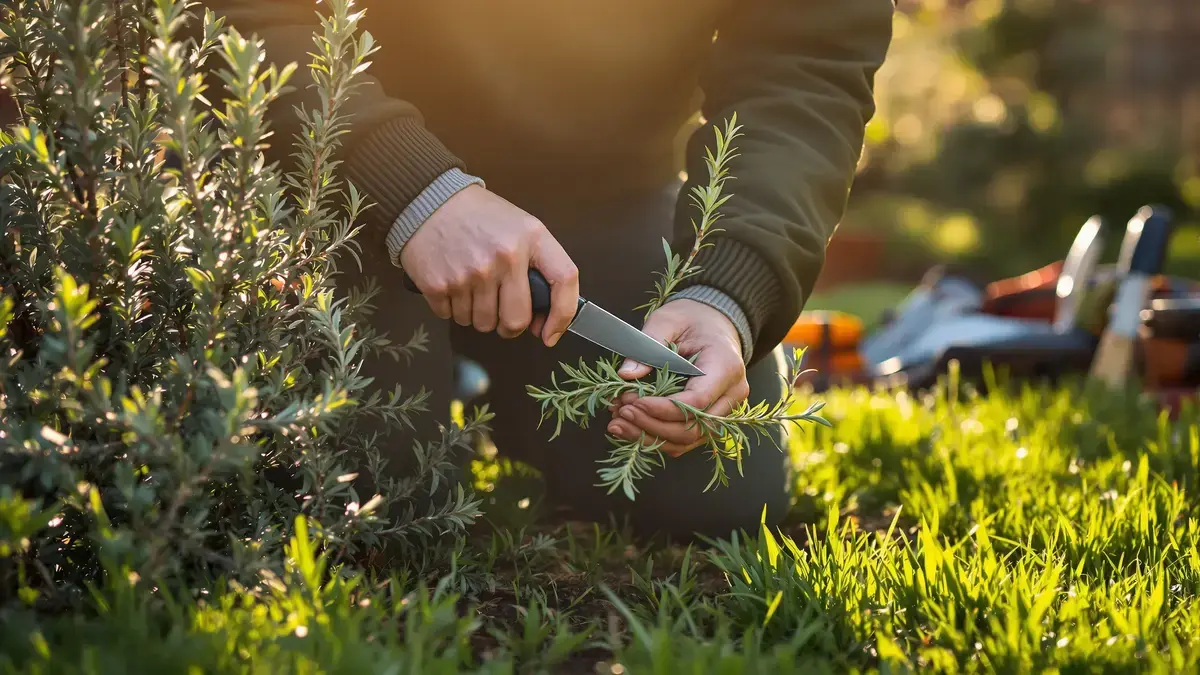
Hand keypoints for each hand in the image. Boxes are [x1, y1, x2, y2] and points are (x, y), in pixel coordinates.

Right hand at [400, 185, 578, 345]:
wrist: (430, 201)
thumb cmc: (480, 217)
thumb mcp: (520, 227)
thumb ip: (537, 265)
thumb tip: (542, 318)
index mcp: (531, 238)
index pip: (565, 280)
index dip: (562, 316)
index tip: (550, 333)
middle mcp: (505, 257)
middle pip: (516, 320)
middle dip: (510, 326)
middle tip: (502, 315)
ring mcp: (471, 273)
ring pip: (483, 324)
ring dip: (479, 316)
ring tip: (473, 289)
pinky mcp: (440, 285)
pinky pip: (453, 317)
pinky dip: (454, 309)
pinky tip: (454, 285)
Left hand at [606, 300, 748, 456]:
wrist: (713, 322)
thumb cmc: (693, 319)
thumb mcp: (667, 320)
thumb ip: (648, 344)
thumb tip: (626, 374)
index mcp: (726, 366)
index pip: (697, 400)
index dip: (662, 408)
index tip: (633, 402)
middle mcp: (731, 393)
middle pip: (693, 428)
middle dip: (652, 426)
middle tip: (621, 412)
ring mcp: (724, 410)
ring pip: (688, 440)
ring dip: (650, 437)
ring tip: (619, 423)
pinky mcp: (710, 418)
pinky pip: (684, 439)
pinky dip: (656, 437)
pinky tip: (631, 426)